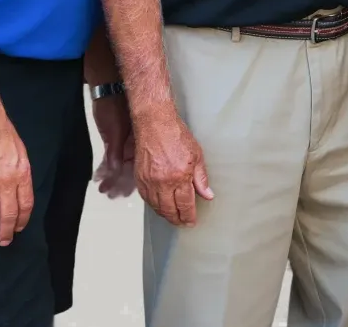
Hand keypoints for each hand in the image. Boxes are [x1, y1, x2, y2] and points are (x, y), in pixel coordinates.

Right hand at [0, 111, 33, 245]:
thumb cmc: (2, 133)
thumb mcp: (20, 153)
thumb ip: (20, 173)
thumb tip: (18, 190)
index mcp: (22, 173)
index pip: (25, 204)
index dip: (21, 220)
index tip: (18, 228)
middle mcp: (6, 181)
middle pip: (8, 214)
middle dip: (6, 231)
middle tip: (3, 241)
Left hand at [92, 95, 135, 197]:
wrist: (107, 91)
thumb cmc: (114, 107)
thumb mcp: (115, 132)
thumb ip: (116, 152)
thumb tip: (116, 171)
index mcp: (137, 144)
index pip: (135, 167)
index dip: (129, 182)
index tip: (123, 193)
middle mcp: (131, 146)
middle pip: (128, 170)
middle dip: (120, 184)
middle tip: (113, 195)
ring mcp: (121, 144)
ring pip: (117, 167)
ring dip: (111, 178)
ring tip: (105, 190)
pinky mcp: (111, 142)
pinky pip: (109, 159)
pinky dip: (104, 169)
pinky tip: (99, 177)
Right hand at [133, 109, 213, 226]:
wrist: (155, 124)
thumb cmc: (176, 135)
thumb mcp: (197, 155)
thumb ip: (201, 178)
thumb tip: (207, 195)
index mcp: (180, 177)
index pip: (185, 204)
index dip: (188, 216)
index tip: (191, 221)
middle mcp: (163, 182)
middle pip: (169, 210)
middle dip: (176, 219)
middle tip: (182, 222)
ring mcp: (149, 181)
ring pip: (156, 207)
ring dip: (164, 214)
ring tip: (172, 216)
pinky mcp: (139, 178)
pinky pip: (146, 198)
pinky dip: (153, 205)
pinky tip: (159, 205)